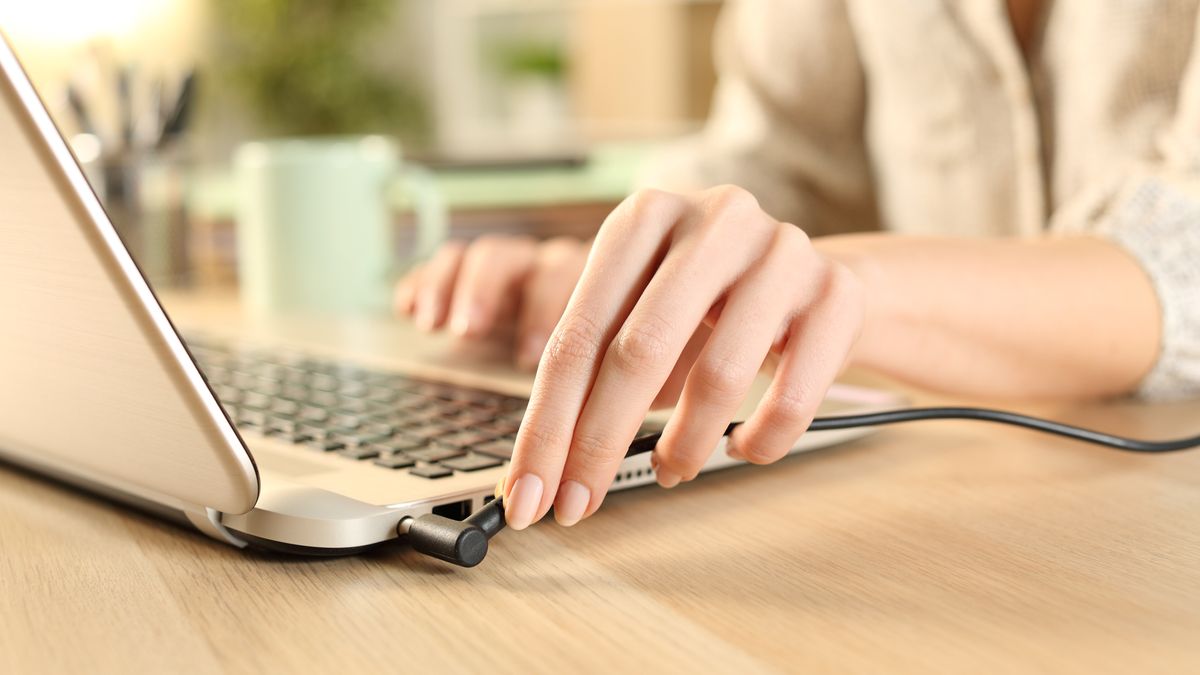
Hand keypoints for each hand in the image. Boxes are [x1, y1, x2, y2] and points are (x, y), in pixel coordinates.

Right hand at [394, 235, 589, 368]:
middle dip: (487, 294)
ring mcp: (511, 265)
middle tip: (468, 332)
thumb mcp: (604, 359)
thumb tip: (605, 415)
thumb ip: (599, 374)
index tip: (525, 358)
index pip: (563, 280)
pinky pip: (446, 265)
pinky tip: (406, 309)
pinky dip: (424, 283)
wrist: (601, 308)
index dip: (541, 315)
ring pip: (481, 257)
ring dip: (450, 288)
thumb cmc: (602, 347)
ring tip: (432, 325)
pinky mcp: (474, 273)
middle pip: (511, 259)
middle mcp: (548, 265)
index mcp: (590, 280)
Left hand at [500, 186, 865, 528]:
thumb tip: (541, 470)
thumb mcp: (642, 310)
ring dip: (682, 446)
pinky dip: (758, 441)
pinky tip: (740, 448)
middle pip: (638, 352)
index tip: (528, 493)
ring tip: (670, 470)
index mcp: (644, 216)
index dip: (546, 425)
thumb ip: (592, 371)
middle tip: (577, 504)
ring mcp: (781, 253)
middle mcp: (713, 219)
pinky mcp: (836, 295)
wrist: (812, 281)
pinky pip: (791, 396)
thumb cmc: (706, 305)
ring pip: (718, 377)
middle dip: (598, 444)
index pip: (577, 335)